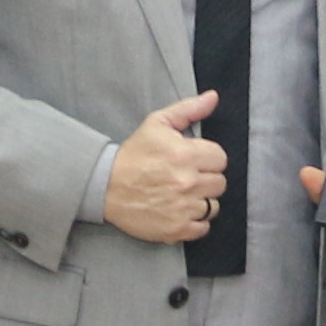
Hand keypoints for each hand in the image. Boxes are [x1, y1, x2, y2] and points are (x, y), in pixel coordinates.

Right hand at [106, 92, 228, 245]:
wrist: (105, 186)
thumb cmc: (134, 154)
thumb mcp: (157, 124)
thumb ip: (189, 109)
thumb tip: (213, 97)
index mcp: (186, 154)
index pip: (221, 159)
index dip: (208, 158)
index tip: (192, 160)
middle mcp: (188, 182)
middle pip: (220, 183)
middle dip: (205, 179)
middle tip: (185, 177)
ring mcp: (183, 208)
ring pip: (213, 206)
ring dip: (200, 200)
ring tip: (181, 194)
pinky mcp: (177, 229)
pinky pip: (203, 227)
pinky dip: (194, 222)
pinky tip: (180, 211)